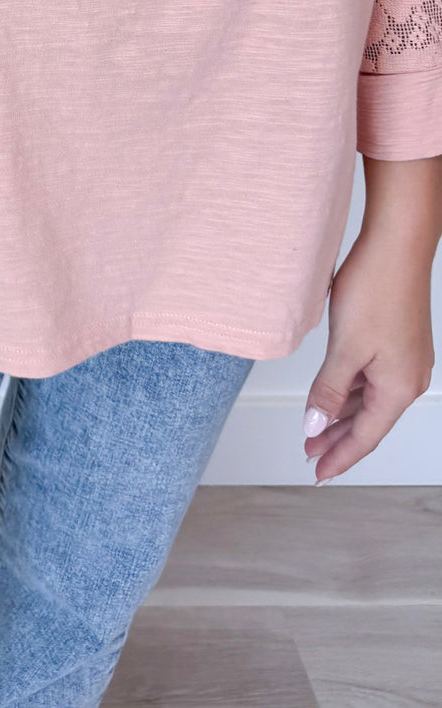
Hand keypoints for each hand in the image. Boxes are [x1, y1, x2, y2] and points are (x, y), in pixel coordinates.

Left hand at [303, 229, 433, 481]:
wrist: (396, 245)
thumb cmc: (376, 288)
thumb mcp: (345, 347)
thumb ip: (328, 390)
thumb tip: (316, 426)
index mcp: (398, 388)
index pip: (365, 436)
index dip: (340, 456)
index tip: (319, 473)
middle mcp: (407, 379)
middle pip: (368, 422)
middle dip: (338, 439)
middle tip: (310, 455)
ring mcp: (404, 360)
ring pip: (368, 399)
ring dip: (341, 415)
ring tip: (314, 429)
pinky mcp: (397, 342)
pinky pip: (371, 378)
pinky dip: (350, 391)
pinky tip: (332, 394)